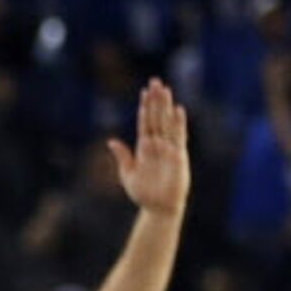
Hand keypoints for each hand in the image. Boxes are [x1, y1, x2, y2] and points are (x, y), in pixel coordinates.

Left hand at [109, 77, 189, 217]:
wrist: (158, 208)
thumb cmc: (144, 193)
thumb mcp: (127, 174)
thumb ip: (122, 156)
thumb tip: (111, 141)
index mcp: (145, 147)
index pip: (145, 122)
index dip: (145, 107)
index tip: (144, 91)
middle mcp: (158, 144)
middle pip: (157, 118)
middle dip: (156, 101)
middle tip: (155, 81)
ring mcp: (169, 149)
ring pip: (167, 123)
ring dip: (166, 107)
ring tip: (166, 90)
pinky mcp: (178, 157)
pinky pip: (178, 138)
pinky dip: (178, 124)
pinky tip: (178, 111)